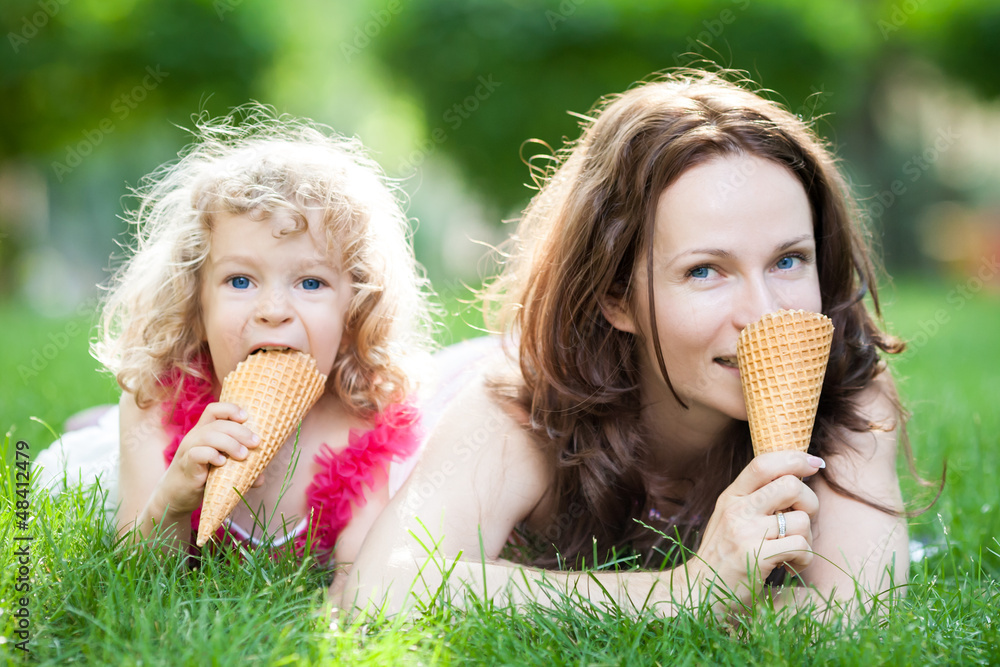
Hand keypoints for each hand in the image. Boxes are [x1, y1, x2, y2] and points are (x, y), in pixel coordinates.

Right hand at [157, 402, 259, 512]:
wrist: (175, 497)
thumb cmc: (201, 479)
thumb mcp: (222, 470)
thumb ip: (240, 469)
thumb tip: (261, 478)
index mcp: (204, 431)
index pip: (214, 410)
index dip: (231, 409)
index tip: (247, 418)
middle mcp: (195, 437)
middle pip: (218, 423)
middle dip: (240, 431)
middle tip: (255, 443)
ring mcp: (188, 450)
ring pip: (209, 436)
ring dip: (230, 443)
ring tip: (243, 455)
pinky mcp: (186, 465)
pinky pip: (197, 454)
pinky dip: (212, 456)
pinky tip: (222, 464)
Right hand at [691, 451, 822, 608]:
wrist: (698, 591)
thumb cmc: (721, 555)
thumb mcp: (730, 518)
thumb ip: (753, 498)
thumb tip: (793, 477)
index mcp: (731, 496)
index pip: (763, 463)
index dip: (795, 458)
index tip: (815, 463)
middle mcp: (737, 509)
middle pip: (790, 485)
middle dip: (810, 502)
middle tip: (803, 520)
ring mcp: (745, 532)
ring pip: (801, 520)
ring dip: (807, 538)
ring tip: (793, 550)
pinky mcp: (757, 556)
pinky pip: (801, 546)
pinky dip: (804, 558)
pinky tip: (790, 566)